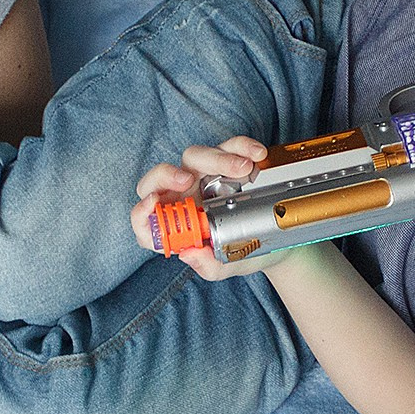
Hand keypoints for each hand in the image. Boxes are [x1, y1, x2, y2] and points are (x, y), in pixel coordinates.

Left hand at [130, 137, 294, 279]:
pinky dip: (241, 147)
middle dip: (167, 174)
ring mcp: (200, 178)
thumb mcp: (225, 266)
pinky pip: (227, 147)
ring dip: (217, 158)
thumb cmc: (240, 254)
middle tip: (187, 180)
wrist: (272, 244)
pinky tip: (256, 155)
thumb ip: (207, 265)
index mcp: (172, 227)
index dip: (142, 210)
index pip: (142, 217)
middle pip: (159, 178)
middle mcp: (180, 199)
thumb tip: (189, 254)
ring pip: (193, 157)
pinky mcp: (223, 164)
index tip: (153, 203)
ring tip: (243, 168)